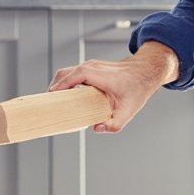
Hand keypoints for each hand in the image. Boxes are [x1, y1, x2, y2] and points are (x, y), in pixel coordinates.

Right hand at [48, 41, 177, 132]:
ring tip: (54, 102)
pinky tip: (64, 96)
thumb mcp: (129, 111)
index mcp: (101, 76)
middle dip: (55, 86)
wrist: (144, 72)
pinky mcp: (90, 68)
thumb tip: (96, 128)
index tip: (52, 95)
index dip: (63, 84)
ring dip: (58, 85)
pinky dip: (64, 82)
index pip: (77, 75)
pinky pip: (72, 73)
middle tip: (48, 104)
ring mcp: (91, 66)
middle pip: (66, 72)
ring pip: (67, 71)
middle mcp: (93, 67)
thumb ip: (114, 124)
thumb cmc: (137, 89)